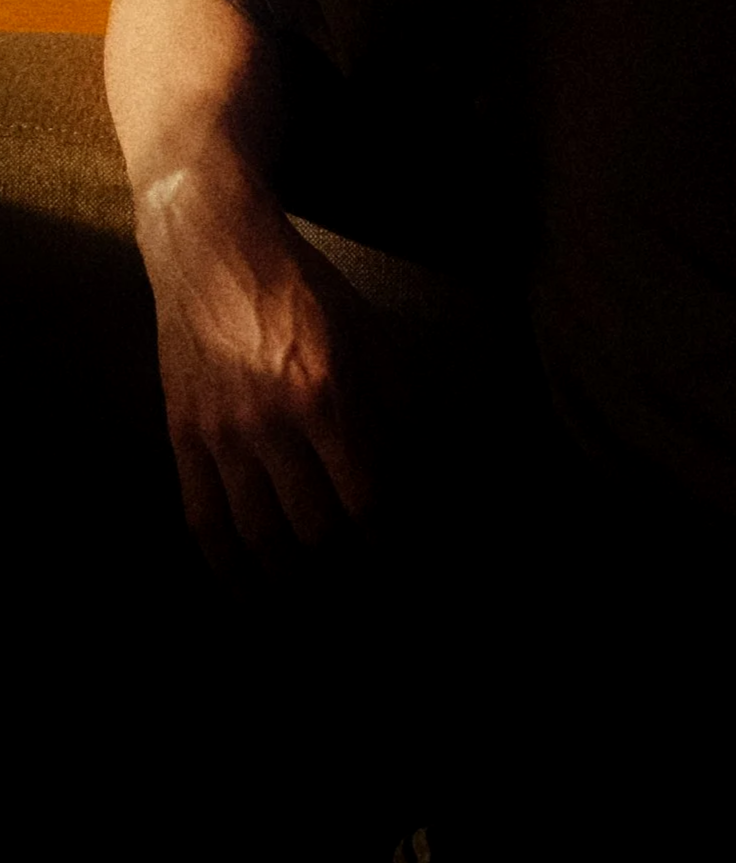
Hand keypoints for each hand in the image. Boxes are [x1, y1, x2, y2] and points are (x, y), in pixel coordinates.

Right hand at [138, 170, 379, 573]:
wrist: (212, 249)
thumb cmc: (302, 288)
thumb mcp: (369, 331)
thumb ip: (398, 401)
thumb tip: (427, 463)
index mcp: (328, 391)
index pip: (369, 496)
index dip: (391, 542)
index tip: (408, 567)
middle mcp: (272, 421)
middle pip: (315, 529)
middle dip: (347, 575)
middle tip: (368, 601)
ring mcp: (221, 434)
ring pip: (258, 537)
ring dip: (290, 585)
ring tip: (315, 612)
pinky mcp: (181, 439)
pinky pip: (202, 521)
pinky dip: (226, 570)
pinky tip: (247, 597)